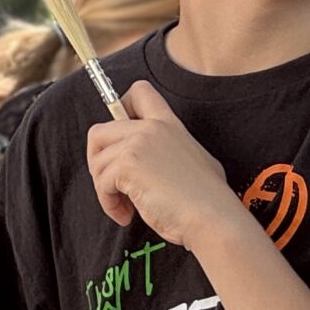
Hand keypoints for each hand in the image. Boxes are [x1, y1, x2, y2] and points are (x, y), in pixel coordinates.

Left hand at [87, 81, 246, 248]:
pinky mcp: (127, 165)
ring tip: (126, 207)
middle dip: (98, 161)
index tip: (121, 140)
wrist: (212, 217)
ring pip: (96, 161)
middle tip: (113, 184)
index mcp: (169, 124)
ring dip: (104, 189)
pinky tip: (126, 215)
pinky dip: (109, 203)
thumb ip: (169, 152)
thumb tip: (150, 164)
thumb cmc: (208, 200)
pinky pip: (101, 182)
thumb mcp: (196, 161)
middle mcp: (152, 128)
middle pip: (100, 131)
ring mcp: (138, 144)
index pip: (139, 92)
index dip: (119, 110)